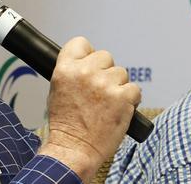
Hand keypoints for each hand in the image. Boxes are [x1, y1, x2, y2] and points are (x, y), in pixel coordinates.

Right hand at [38, 36, 140, 181]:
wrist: (74, 147)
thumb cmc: (65, 123)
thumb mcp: (56, 89)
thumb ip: (71, 71)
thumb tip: (87, 62)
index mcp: (65, 68)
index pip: (81, 43)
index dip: (87, 54)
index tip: (89, 64)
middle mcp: (85, 72)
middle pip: (105, 56)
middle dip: (105, 71)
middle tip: (98, 90)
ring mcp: (105, 84)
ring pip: (121, 73)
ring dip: (118, 86)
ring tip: (106, 103)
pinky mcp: (123, 97)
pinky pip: (134, 88)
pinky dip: (130, 99)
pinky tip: (117, 109)